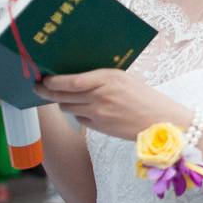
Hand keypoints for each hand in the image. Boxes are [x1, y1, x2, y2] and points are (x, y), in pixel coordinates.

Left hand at [35, 69, 189, 141]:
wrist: (163, 120)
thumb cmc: (146, 97)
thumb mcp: (126, 79)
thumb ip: (102, 78)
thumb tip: (75, 76)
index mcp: (109, 78)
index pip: (70, 80)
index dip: (52, 81)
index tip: (43, 78)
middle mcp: (101, 95)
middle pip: (62, 95)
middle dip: (47, 92)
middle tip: (40, 88)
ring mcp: (99, 112)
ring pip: (67, 107)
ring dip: (63, 102)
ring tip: (64, 98)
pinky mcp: (100, 126)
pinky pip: (79, 118)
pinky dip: (79, 114)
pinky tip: (87, 109)